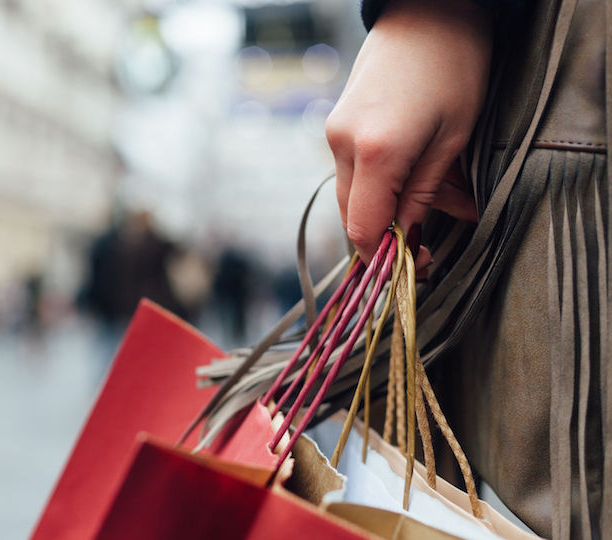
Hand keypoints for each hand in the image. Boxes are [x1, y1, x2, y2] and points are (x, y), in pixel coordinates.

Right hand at [325, 0, 491, 265]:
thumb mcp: (453, 138)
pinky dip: (379, 186)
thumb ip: (425, 194)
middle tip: (428, 245)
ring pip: (351, 196)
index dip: (384, 256)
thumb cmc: (454, 65)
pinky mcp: (337, 125)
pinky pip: (352, 172)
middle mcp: (343, 145)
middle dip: (386, 237)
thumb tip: (409, 238)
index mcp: (376, 151)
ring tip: (437, 202)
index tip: (414, 266)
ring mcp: (334, 133)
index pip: (362, 228)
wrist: (426, 11)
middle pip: (351, 217)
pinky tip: (414, 178)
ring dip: (387, 211)